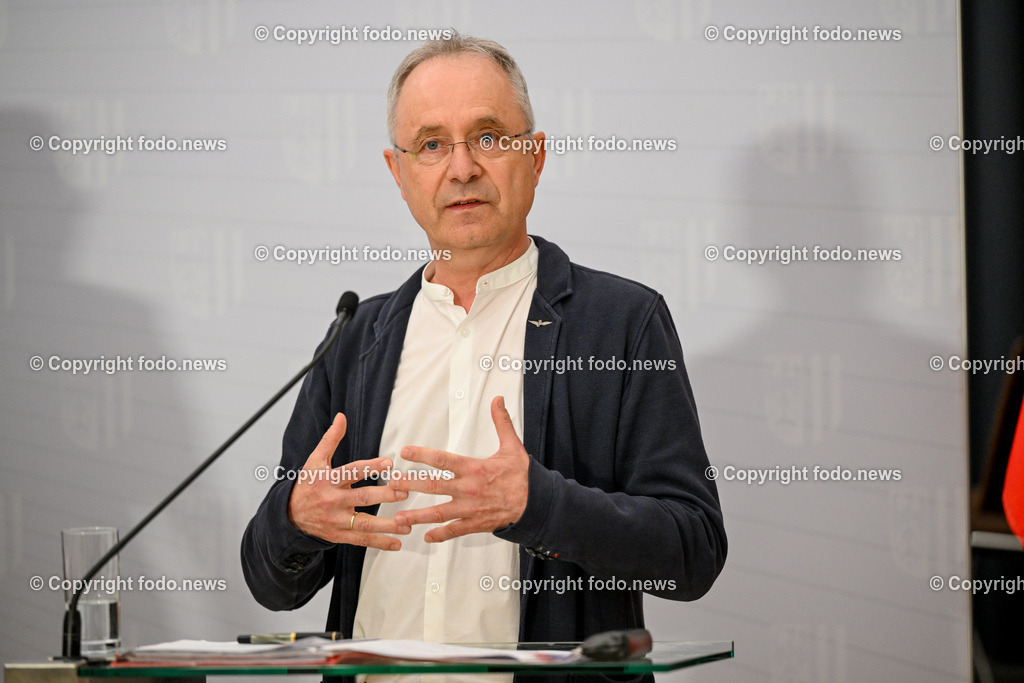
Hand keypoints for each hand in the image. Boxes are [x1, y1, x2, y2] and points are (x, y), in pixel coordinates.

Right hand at [287, 413, 410, 548]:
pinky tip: (397, 543)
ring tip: (406, 524)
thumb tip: (341, 416)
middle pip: (362, 498)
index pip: (351, 471)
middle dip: (384, 496)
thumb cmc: (307, 484)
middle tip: (405, 491)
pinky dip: (379, 543)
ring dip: (387, 525)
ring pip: (364, 523)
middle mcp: (333, 500)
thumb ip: (330, 439)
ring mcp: (336, 520)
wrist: (288, 515)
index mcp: (328, 480)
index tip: (388, 463)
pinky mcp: (338, 535)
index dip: (370, 467)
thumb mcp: (315, 460)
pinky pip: (361, 540)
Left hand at [388, 396, 529, 541]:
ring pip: (439, 512)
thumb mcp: (512, 446)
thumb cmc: (523, 476)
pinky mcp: (476, 523)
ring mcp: (470, 508)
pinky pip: (455, 530)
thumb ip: (501, 422)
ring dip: (417, 515)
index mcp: (474, 468)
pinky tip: (427, 537)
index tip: (405, 452)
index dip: (421, 455)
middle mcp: (468, 489)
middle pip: (433, 486)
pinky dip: (440, 534)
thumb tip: (497, 400)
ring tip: (399, 517)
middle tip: (392, 484)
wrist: (537, 503)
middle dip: (410, 484)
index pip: (442, 459)